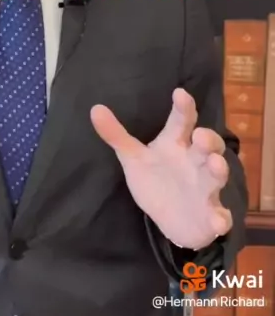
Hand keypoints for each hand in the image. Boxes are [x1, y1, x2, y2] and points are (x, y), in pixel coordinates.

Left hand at [90, 87, 231, 249]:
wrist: (172, 218)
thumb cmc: (155, 179)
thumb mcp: (133, 158)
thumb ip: (116, 135)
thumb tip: (94, 109)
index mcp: (176, 144)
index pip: (181, 122)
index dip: (182, 108)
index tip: (179, 93)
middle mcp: (195, 161)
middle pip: (207, 146)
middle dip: (207, 139)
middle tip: (200, 135)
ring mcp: (206, 188)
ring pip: (217, 176)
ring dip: (219, 170)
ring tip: (215, 164)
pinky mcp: (211, 215)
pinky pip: (220, 216)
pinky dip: (221, 219)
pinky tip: (218, 222)